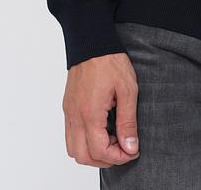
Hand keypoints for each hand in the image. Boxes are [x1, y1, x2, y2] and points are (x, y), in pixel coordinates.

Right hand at [62, 52, 140, 167]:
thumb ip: (128, 121)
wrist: (92, 41)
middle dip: (104, 160)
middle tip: (123, 149)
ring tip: (112, 141)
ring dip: (92, 153)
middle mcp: (75, 116)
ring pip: (73, 148)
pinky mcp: (68, 106)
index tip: (132, 151)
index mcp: (90, 113)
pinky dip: (84, 141)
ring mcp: (69, 111)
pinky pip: (70, 134)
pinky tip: (102, 130)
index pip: (99, 151)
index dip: (118, 157)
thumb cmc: (110, 61)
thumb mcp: (128, 90)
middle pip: (82, 157)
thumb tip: (130, 147)